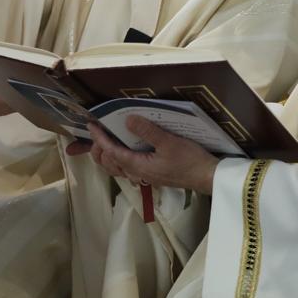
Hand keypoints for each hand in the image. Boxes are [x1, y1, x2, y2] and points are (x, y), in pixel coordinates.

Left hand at [82, 119, 219, 195]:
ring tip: (104, 140)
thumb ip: (147, 131)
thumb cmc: (189, 160)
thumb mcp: (169, 142)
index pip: (111, 152)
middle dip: (97, 150)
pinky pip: (127, 168)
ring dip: (106, 156)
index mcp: (138, 165)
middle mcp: (137, 173)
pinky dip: (118, 159)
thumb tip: (127, 120)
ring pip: (117, 168)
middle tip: (95, 133)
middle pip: (109, 164)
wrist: (206, 177)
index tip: (91, 125)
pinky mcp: (150, 174)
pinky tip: (123, 150)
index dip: (99, 138)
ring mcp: (143, 176)